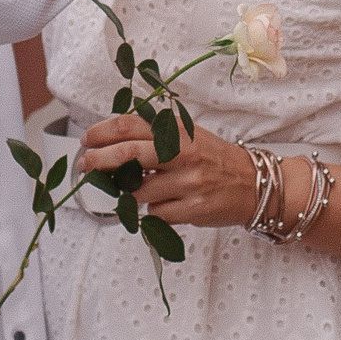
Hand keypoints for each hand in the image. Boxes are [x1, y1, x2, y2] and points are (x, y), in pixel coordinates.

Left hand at [80, 113, 261, 228]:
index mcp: (178, 131)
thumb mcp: (188, 135)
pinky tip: (164, 204)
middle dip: (99, 161)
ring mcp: (189, 182)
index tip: (87, 140)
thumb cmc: (215, 158)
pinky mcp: (193, 208)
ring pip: (138, 191)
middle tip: (86, 166)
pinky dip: (153, 211)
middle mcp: (183, 153)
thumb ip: (155, 136)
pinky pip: (156, 214)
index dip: (102, 132)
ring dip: (129, 193)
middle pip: (128, 154)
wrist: (254, 184)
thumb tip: (112, 144)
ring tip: (137, 190)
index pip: (131, 125)